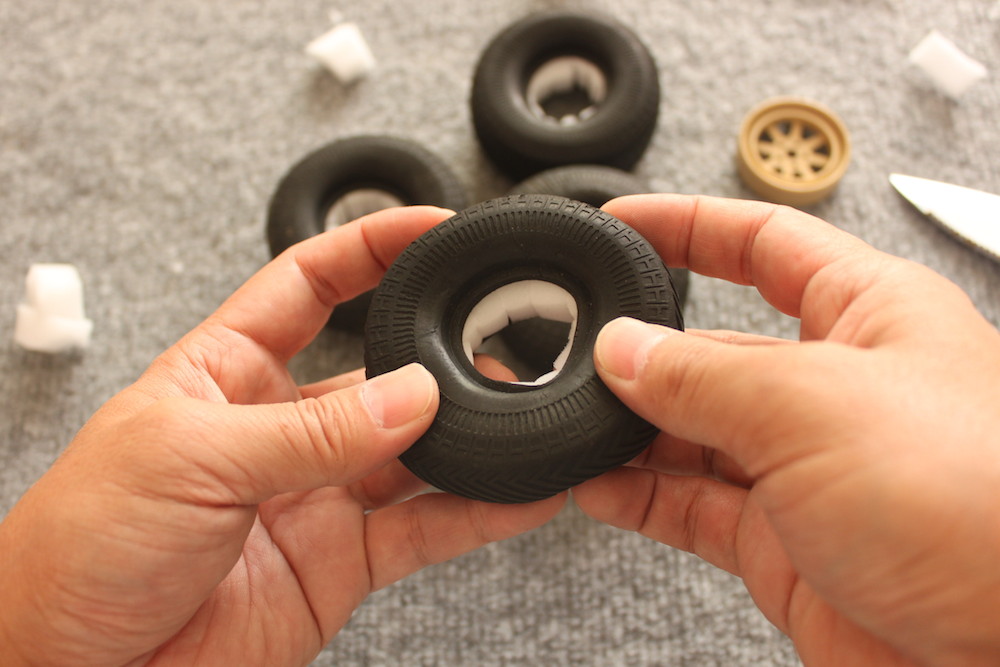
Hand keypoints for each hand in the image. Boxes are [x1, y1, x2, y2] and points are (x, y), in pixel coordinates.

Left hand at [0, 206, 564, 665]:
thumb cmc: (80, 548)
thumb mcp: (188, 459)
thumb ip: (311, 432)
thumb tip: (410, 395)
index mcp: (226, 372)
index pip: (310, 284)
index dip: (371, 248)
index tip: (432, 229)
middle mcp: (279, 427)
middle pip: (379, 372)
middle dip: (439, 357)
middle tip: (494, 348)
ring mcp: (316, 494)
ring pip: (414, 454)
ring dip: (470, 439)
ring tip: (520, 421)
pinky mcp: (340, 561)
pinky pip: (423, 529)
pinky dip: (476, 514)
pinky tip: (517, 497)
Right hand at [575, 194, 999, 666]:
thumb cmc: (980, 511)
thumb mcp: (815, 408)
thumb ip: (702, 377)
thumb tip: (624, 349)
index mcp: (870, 316)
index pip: (764, 242)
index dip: (689, 226)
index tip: (623, 223)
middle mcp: (836, 388)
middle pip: (717, 349)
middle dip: (647, 352)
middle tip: (583, 359)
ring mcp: (808, 469)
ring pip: (696, 434)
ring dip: (633, 433)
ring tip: (579, 428)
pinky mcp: (787, 543)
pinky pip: (693, 505)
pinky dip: (641, 497)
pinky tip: (601, 487)